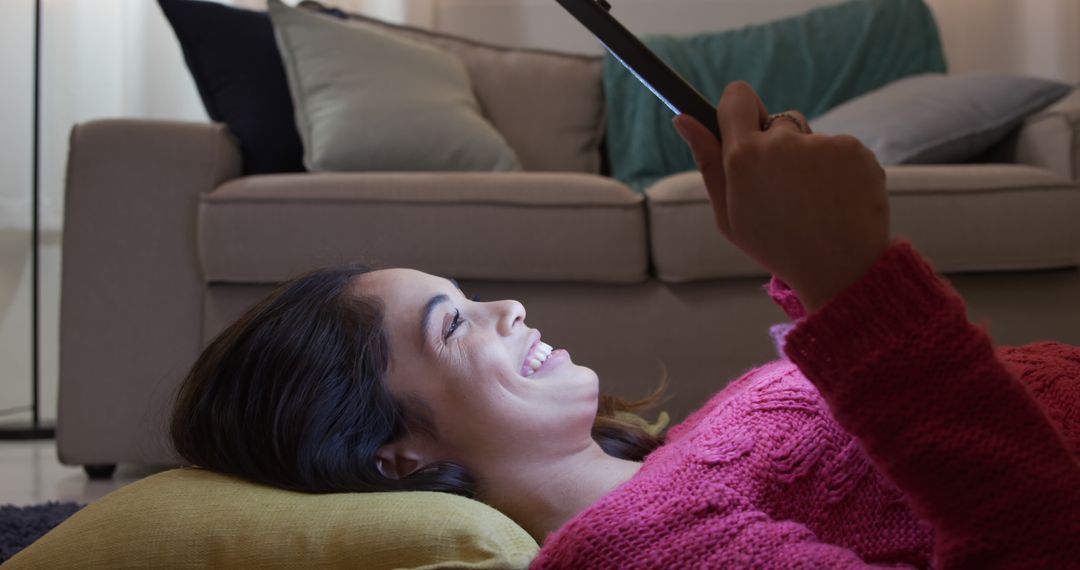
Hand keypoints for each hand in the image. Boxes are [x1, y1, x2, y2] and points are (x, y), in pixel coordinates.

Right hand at [673, 81, 889, 312]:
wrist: (840, 269)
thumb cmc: (776, 246)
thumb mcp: (728, 214)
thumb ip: (708, 162)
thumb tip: (682, 118)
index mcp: (744, 156)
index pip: (737, 98)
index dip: (738, 108)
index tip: (744, 126)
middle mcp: (783, 141)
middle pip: (776, 123)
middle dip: (778, 147)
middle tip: (784, 192)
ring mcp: (822, 143)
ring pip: (810, 139)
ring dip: (810, 160)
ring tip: (813, 202)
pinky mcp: (854, 149)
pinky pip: (840, 148)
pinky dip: (839, 169)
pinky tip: (837, 200)